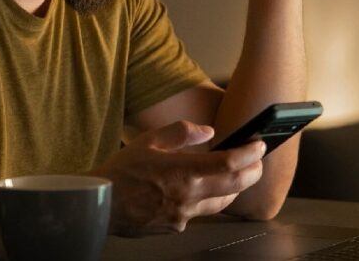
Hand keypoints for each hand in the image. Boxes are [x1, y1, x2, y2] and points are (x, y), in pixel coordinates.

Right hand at [93, 120, 265, 235]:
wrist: (100, 204)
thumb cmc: (121, 172)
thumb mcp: (149, 140)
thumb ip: (182, 132)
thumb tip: (208, 131)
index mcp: (182, 171)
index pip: (230, 163)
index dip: (250, 153)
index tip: (259, 145)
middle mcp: (187, 196)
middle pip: (236, 186)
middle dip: (253, 171)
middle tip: (257, 160)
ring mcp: (184, 215)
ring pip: (222, 202)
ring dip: (234, 187)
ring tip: (236, 174)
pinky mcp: (177, 227)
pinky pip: (201, 212)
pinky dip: (207, 199)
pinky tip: (201, 189)